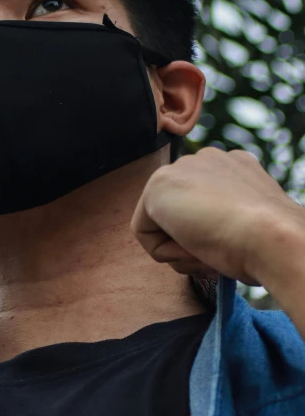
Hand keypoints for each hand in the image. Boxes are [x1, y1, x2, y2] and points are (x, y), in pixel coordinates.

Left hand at [131, 147, 302, 285]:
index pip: (203, 208)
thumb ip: (223, 220)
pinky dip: (165, 252)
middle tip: (218, 255)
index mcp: (232, 167)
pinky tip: (193, 246)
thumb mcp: (247, 224)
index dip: (212, 238)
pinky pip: (144, 233)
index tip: (230, 249)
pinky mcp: (157, 185)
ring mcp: (180, 168)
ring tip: (209, 251)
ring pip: (162, 226)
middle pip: (180, 216)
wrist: (269, 237)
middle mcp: (206, 160)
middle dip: (192, 245)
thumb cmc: (266, 242)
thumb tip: (200, 239)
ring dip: (181, 251)